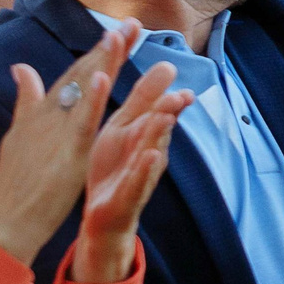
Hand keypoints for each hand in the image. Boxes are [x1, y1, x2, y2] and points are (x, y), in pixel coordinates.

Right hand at [0, 24, 139, 268]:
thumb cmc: (16, 180)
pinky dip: (92, 98)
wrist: (5, 221)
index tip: (121, 31)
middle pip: (83, 76)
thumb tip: (20, 66)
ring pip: (84, 91)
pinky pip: (82, 121)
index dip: (98, 53)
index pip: (76, 76)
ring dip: (103, 62)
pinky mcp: (65, 151)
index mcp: (44, 111)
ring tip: (120, 34)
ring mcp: (56, 131)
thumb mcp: (19, 133)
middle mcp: (49, 115)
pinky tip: (103, 76)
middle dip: (109, 49)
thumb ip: (26, 99)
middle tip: (135, 23)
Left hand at [70, 59, 192, 283]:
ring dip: (159, 133)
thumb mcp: (122, 131)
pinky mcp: (129, 196)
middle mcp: (147, 149)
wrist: (104, 217)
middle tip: (179, 91)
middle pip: (159, 126)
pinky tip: (151, 156)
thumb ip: (141, 101)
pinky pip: (138, 181)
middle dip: (168, 109)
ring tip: (166, 116)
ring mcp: (140, 172)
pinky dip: (145, 169)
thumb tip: (165, 67)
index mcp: (139, 132)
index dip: (161, 88)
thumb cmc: (114, 168)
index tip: (168, 67)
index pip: (154, 106)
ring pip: (152, 149)